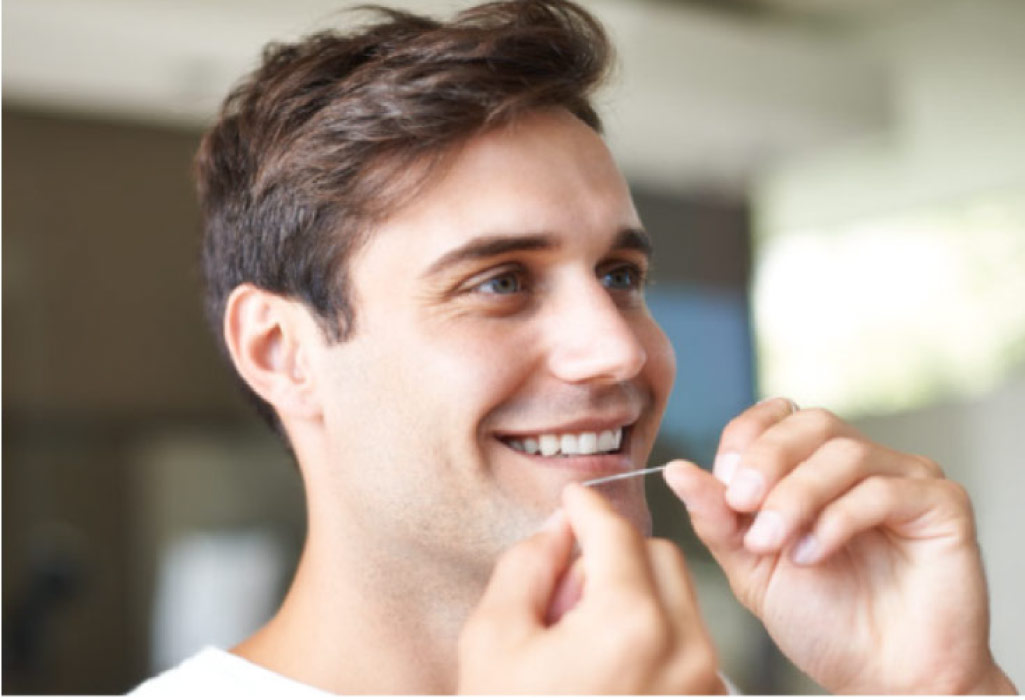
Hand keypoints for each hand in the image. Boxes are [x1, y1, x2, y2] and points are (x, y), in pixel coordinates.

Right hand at [458, 483, 723, 693]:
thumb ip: (529, 563)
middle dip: (614, 554)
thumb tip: (560, 527)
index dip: (587, 507)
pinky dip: (652, 632)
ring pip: (679, 597)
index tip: (572, 500)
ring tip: (584, 639)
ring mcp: (702, 686)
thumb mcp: (494, 637)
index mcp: (629, 625)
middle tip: (567, 591)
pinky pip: (686, 641)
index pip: (616, 532)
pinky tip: (607, 667)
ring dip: (635, 592)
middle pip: (659, 555)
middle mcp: (683, 652)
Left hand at [664, 398, 1016, 693]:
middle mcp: (861, 464)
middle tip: (742, 506)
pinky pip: (885, 489)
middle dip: (766, 462)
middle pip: (810, 423)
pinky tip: (813, 555)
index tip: (723, 483)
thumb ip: (717, 517)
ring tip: (775, 545)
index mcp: (813, 468)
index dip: (745, 439)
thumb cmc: (823, 623)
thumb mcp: (751, 566)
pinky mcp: (941, 505)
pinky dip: (838, 518)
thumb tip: (676, 470)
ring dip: (797, 496)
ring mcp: (905, 479)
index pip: (776, 417)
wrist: (883, 682)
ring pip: (844, 452)